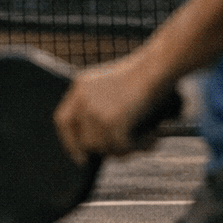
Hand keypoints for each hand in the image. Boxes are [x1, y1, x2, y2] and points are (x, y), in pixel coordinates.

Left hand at [53, 53, 174, 163]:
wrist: (159, 65)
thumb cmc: (148, 73)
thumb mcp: (117, 85)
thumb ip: (105, 105)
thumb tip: (102, 144)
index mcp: (80, 86)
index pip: (64, 120)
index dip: (70, 141)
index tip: (81, 156)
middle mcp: (82, 99)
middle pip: (83, 139)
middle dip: (104, 150)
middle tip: (124, 152)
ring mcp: (95, 111)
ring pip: (103, 147)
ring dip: (125, 149)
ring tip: (146, 142)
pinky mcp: (111, 121)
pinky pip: (121, 146)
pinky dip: (139, 147)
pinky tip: (152, 139)